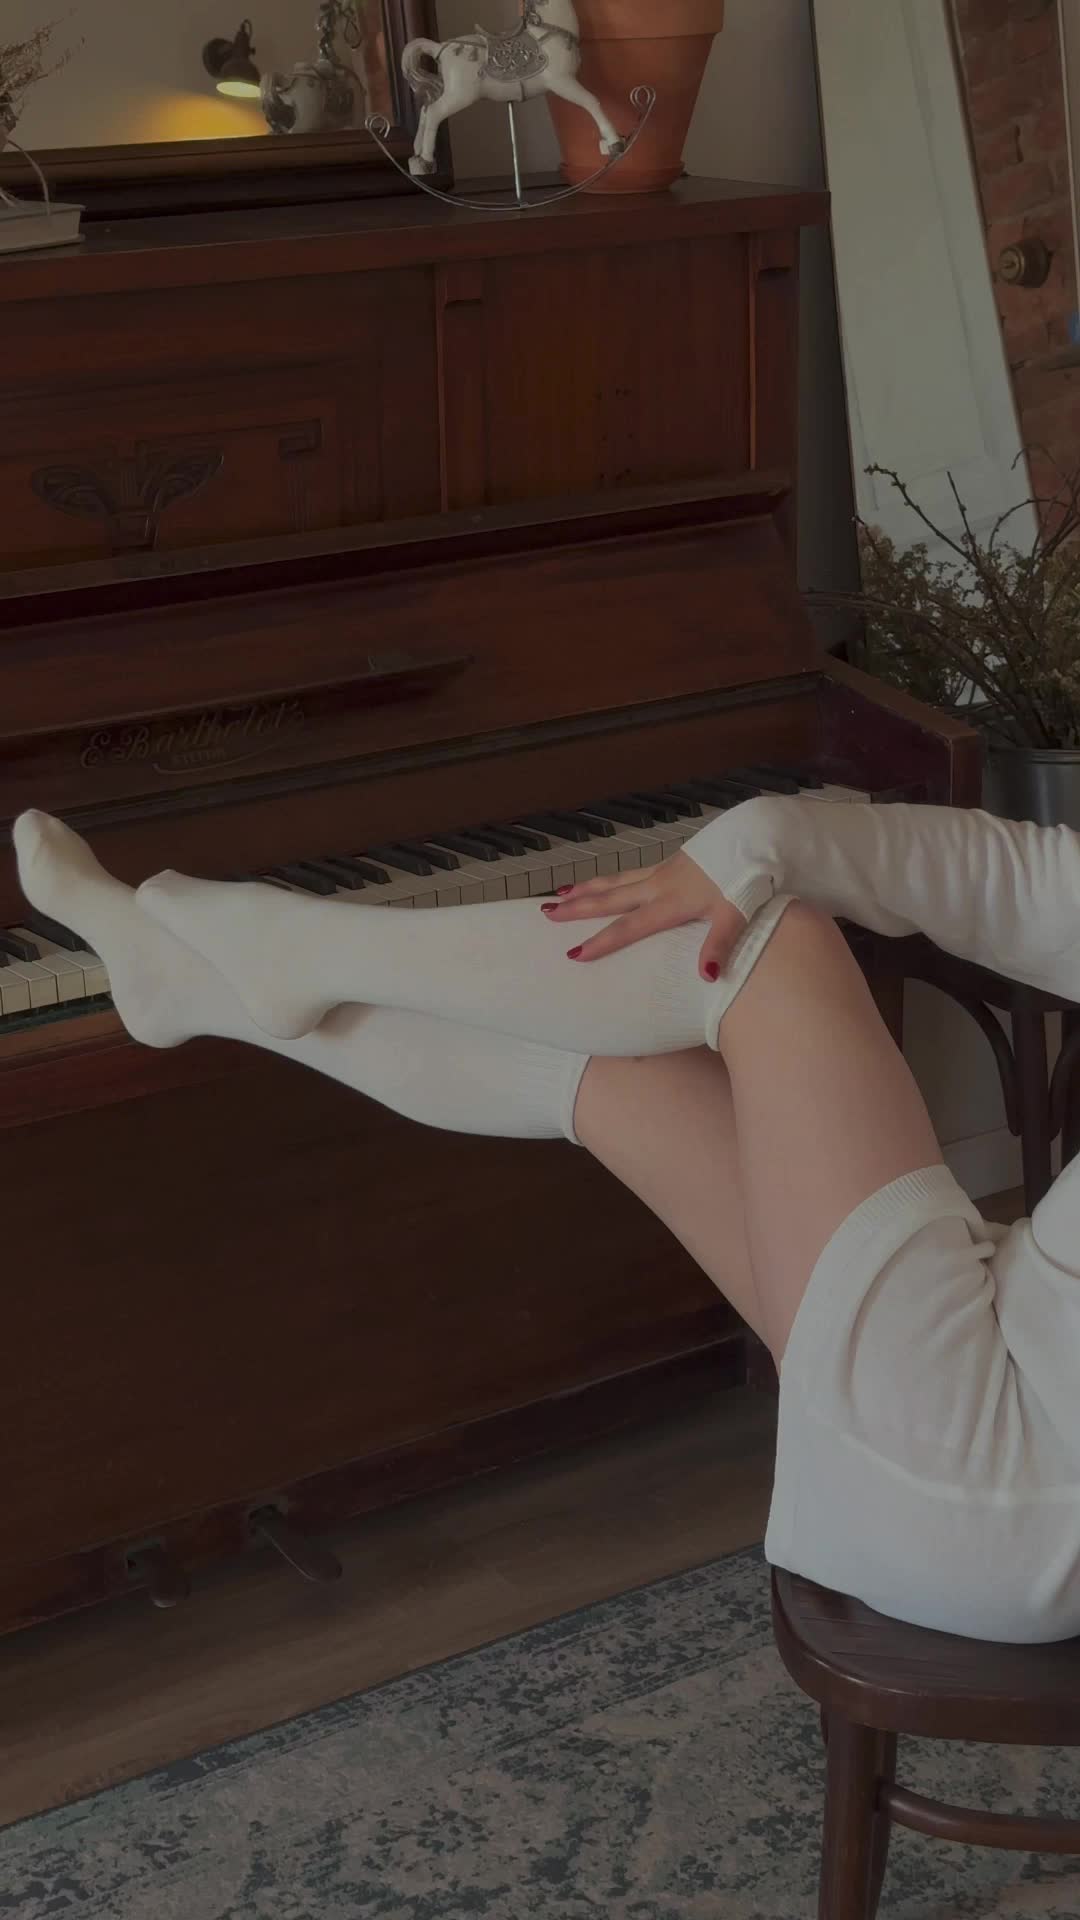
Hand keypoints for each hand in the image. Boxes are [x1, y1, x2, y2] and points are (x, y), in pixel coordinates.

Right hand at [542, 851, 748, 979]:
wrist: (756, 838)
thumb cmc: (748, 876)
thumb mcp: (737, 914)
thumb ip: (720, 945)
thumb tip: (706, 976)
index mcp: (671, 901)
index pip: (629, 926)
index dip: (601, 941)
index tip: (574, 954)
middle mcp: (659, 885)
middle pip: (610, 898)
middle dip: (577, 908)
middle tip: (546, 914)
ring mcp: (663, 872)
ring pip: (616, 881)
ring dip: (588, 889)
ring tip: (561, 894)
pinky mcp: (671, 863)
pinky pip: (629, 874)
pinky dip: (610, 880)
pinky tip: (606, 883)